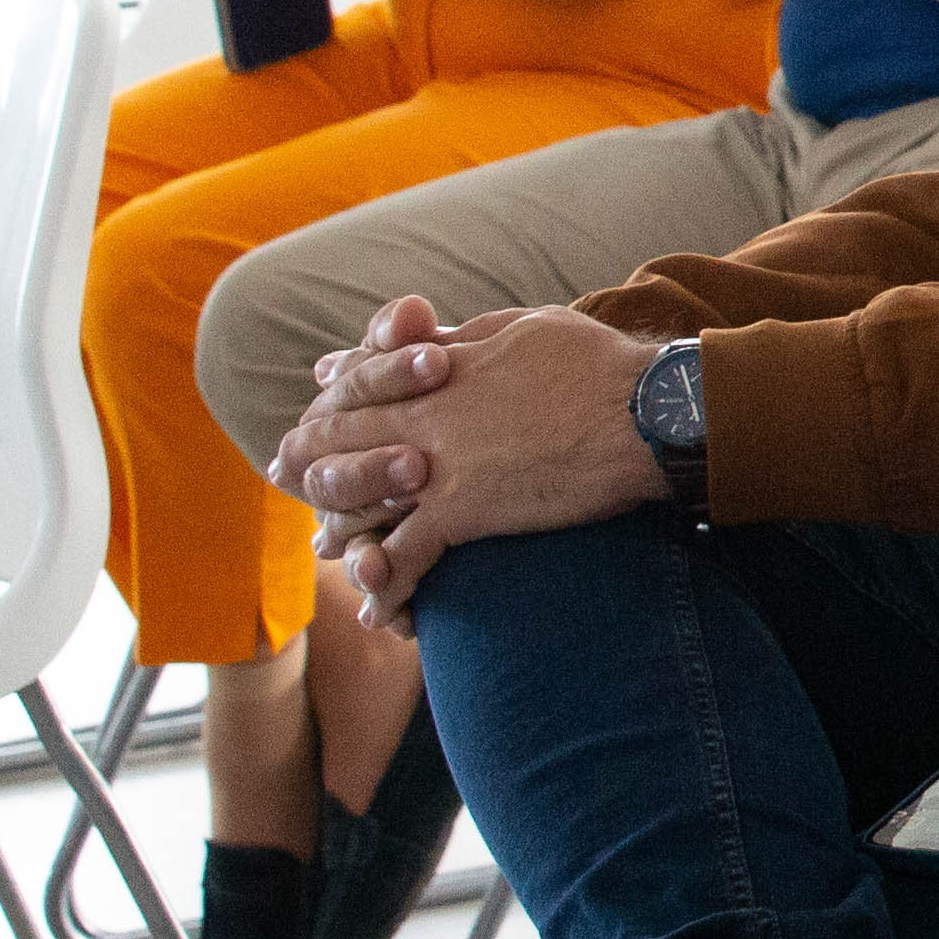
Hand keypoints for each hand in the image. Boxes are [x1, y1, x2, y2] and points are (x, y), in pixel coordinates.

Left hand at [268, 299, 662, 619]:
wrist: (647, 413)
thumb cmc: (599, 364)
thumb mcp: (521, 327)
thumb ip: (460, 337)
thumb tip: (418, 332)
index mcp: (434, 371)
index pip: (355, 385)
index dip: (327, 402)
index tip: (313, 415)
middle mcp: (421, 418)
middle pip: (336, 443)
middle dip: (308, 464)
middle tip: (291, 481)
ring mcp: (436, 467)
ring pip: (354, 503)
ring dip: (338, 529)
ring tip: (333, 549)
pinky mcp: (463, 512)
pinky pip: (404, 555)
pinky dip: (387, 586)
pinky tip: (381, 611)